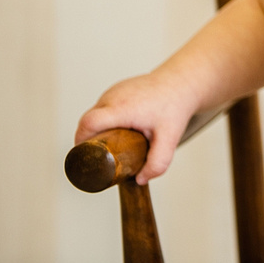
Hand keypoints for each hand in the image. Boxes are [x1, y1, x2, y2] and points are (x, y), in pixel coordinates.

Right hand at [74, 73, 196, 184]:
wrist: (182, 82)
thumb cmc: (175, 107)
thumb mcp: (170, 139)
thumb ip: (157, 163)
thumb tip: (140, 180)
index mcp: (122, 107)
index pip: (89, 123)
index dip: (82, 141)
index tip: (85, 156)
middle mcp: (114, 96)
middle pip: (87, 121)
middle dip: (89, 141)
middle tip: (101, 158)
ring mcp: (113, 91)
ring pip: (94, 114)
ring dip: (97, 131)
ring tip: (111, 146)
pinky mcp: (116, 90)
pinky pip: (102, 108)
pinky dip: (104, 121)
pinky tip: (117, 132)